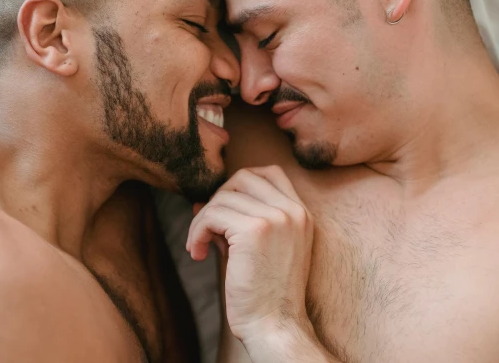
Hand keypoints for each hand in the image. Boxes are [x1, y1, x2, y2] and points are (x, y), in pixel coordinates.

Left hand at [186, 166, 313, 343]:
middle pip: (244, 177)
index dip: (240, 183)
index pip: (271, 172)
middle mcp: (293, 211)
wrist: (275, 326)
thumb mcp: (257, 250)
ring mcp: (276, 218)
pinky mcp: (254, 230)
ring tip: (199, 246)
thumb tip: (201, 201)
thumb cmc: (264, 294)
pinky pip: (211, 215)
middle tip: (208, 228)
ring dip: (202, 220)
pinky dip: (196, 231)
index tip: (224, 209)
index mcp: (301, 214)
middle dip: (218, 198)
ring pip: (223, 197)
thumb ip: (237, 221)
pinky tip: (197, 253)